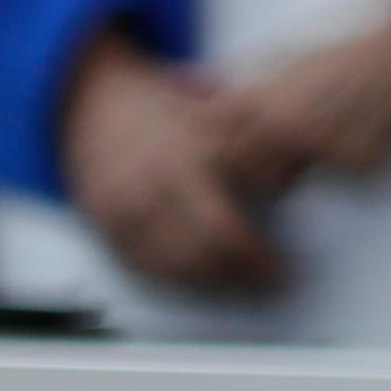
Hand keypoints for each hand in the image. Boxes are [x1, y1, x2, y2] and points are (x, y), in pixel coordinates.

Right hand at [56, 31, 284, 295]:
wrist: (92, 106)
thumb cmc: (166, 108)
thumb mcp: (212, 112)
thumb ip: (251, 141)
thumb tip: (298, 167)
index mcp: (183, 156)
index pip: (223, 225)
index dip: (253, 253)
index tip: (280, 265)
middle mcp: (150, 187)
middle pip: (198, 253)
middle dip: (237, 274)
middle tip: (268, 281)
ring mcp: (123, 208)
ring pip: (169, 265)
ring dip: (209, 283)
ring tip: (241, 285)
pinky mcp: (104, 225)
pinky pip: (139, 265)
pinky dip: (172, 279)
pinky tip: (201, 281)